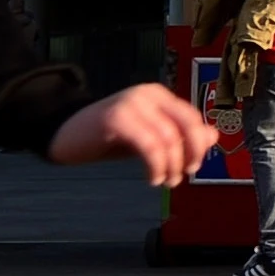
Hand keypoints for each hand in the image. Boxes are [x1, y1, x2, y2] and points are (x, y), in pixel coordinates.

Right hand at [52, 83, 217, 183]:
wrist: (63, 133)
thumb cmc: (105, 137)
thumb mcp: (148, 138)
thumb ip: (178, 136)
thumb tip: (212, 137)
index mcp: (158, 95)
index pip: (192, 117)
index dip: (198, 144)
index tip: (192, 166)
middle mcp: (147, 94)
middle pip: (185, 125)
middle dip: (190, 154)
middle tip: (182, 175)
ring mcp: (131, 103)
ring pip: (168, 138)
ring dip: (171, 165)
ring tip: (164, 180)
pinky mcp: (116, 117)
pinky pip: (149, 144)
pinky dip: (156, 165)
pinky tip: (152, 178)